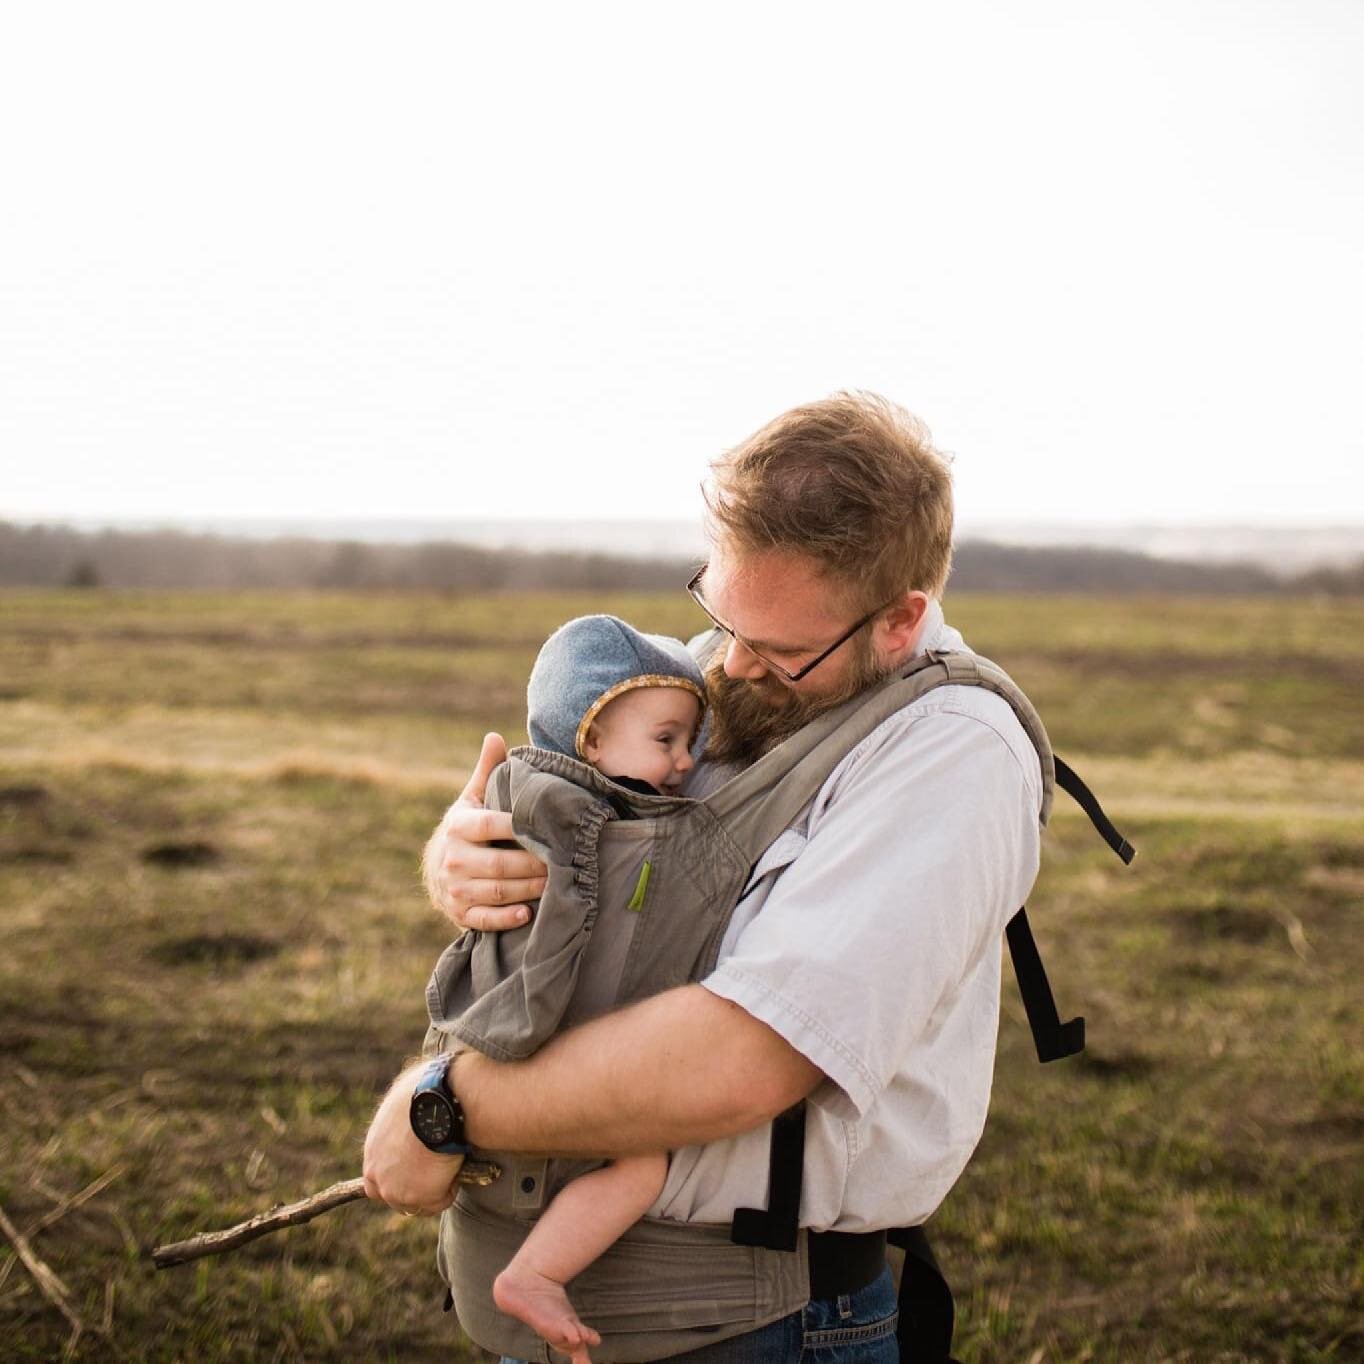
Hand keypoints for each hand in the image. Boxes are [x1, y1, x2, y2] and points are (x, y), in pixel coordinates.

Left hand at [362, 1064, 465, 1214]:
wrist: (439, 1101)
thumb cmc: (427, 1086)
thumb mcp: (404, 1093)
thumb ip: (402, 1108)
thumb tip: (414, 1092)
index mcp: (373, 1147)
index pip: (376, 1175)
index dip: (397, 1173)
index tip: (418, 1166)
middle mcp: (376, 1172)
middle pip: (392, 1194)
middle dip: (413, 1187)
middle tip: (437, 1171)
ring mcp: (395, 1189)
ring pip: (417, 1201)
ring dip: (434, 1188)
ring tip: (451, 1165)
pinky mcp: (419, 1197)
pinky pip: (440, 1200)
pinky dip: (451, 1189)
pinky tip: (458, 1167)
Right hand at [423, 731, 548, 931]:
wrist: (438, 868)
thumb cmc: (467, 828)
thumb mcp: (473, 799)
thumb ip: (487, 771)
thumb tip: (495, 736)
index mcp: (458, 827)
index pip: (492, 825)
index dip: (520, 827)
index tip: (549, 826)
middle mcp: (453, 859)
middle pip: (500, 864)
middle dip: (535, 864)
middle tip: (566, 860)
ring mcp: (455, 889)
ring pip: (497, 892)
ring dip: (529, 889)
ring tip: (557, 883)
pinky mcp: (459, 914)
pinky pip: (485, 919)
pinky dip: (507, 918)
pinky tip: (528, 914)